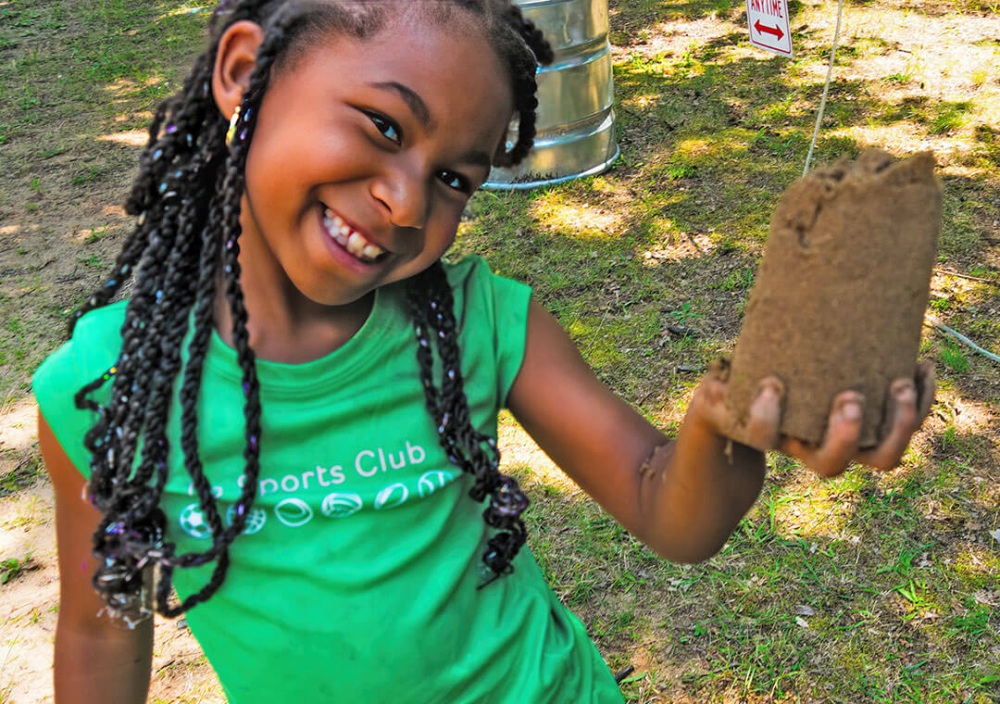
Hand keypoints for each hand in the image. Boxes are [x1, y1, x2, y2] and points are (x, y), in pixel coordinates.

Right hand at [698, 361, 935, 477]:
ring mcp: (845, 445)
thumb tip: (722, 370)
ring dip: (897, 426)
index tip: (769, 385)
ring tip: (901, 384)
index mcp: (769, 440)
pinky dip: (920, 402)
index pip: (765, 439)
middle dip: (845, 434)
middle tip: (849, 397)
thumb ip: (716, 388)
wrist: (753, 434)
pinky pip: (905, 428)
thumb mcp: (715, 398)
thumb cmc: (732, 410)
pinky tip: (922, 367)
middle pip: (832, 463)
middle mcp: (808, 451)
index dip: (768, 419)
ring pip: (880, 458)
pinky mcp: (874, 430)